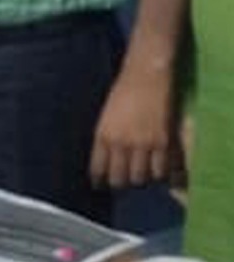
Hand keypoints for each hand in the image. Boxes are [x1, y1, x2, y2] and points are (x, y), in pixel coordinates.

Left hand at [90, 65, 177, 188]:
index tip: (100, 185)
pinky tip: (157, 168)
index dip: (99, 180)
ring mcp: (143, 144)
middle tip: (123, 179)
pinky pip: (161, 169)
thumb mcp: (105, 117)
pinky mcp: (163, 142)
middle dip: (120, 182)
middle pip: (120, 179)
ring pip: (141, 177)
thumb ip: (106, 139)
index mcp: (102, 136)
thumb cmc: (123, 93)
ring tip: (141, 172)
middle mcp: (120, 143)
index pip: (97, 169)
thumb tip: (106, 160)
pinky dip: (159, 172)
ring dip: (141, 177)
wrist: (145, 77)